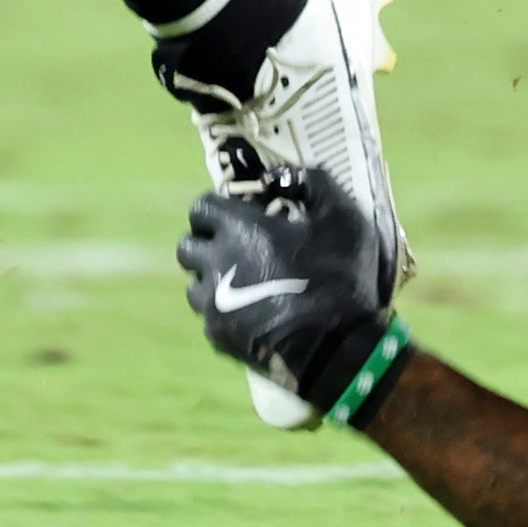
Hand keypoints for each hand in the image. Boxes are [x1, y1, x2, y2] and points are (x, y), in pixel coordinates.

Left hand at [179, 167, 399, 421]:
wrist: (336, 349)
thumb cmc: (340, 276)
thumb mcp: (340, 215)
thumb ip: (308, 181)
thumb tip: (273, 177)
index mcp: (239, 230)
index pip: (200, 208)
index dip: (218, 208)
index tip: (239, 215)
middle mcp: (216, 264)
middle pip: (187, 247)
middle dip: (207, 242)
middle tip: (239, 248)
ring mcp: (214, 305)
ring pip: (195, 284)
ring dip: (212, 278)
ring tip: (244, 282)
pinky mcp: (219, 337)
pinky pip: (209, 317)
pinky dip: (224, 311)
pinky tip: (253, 312)